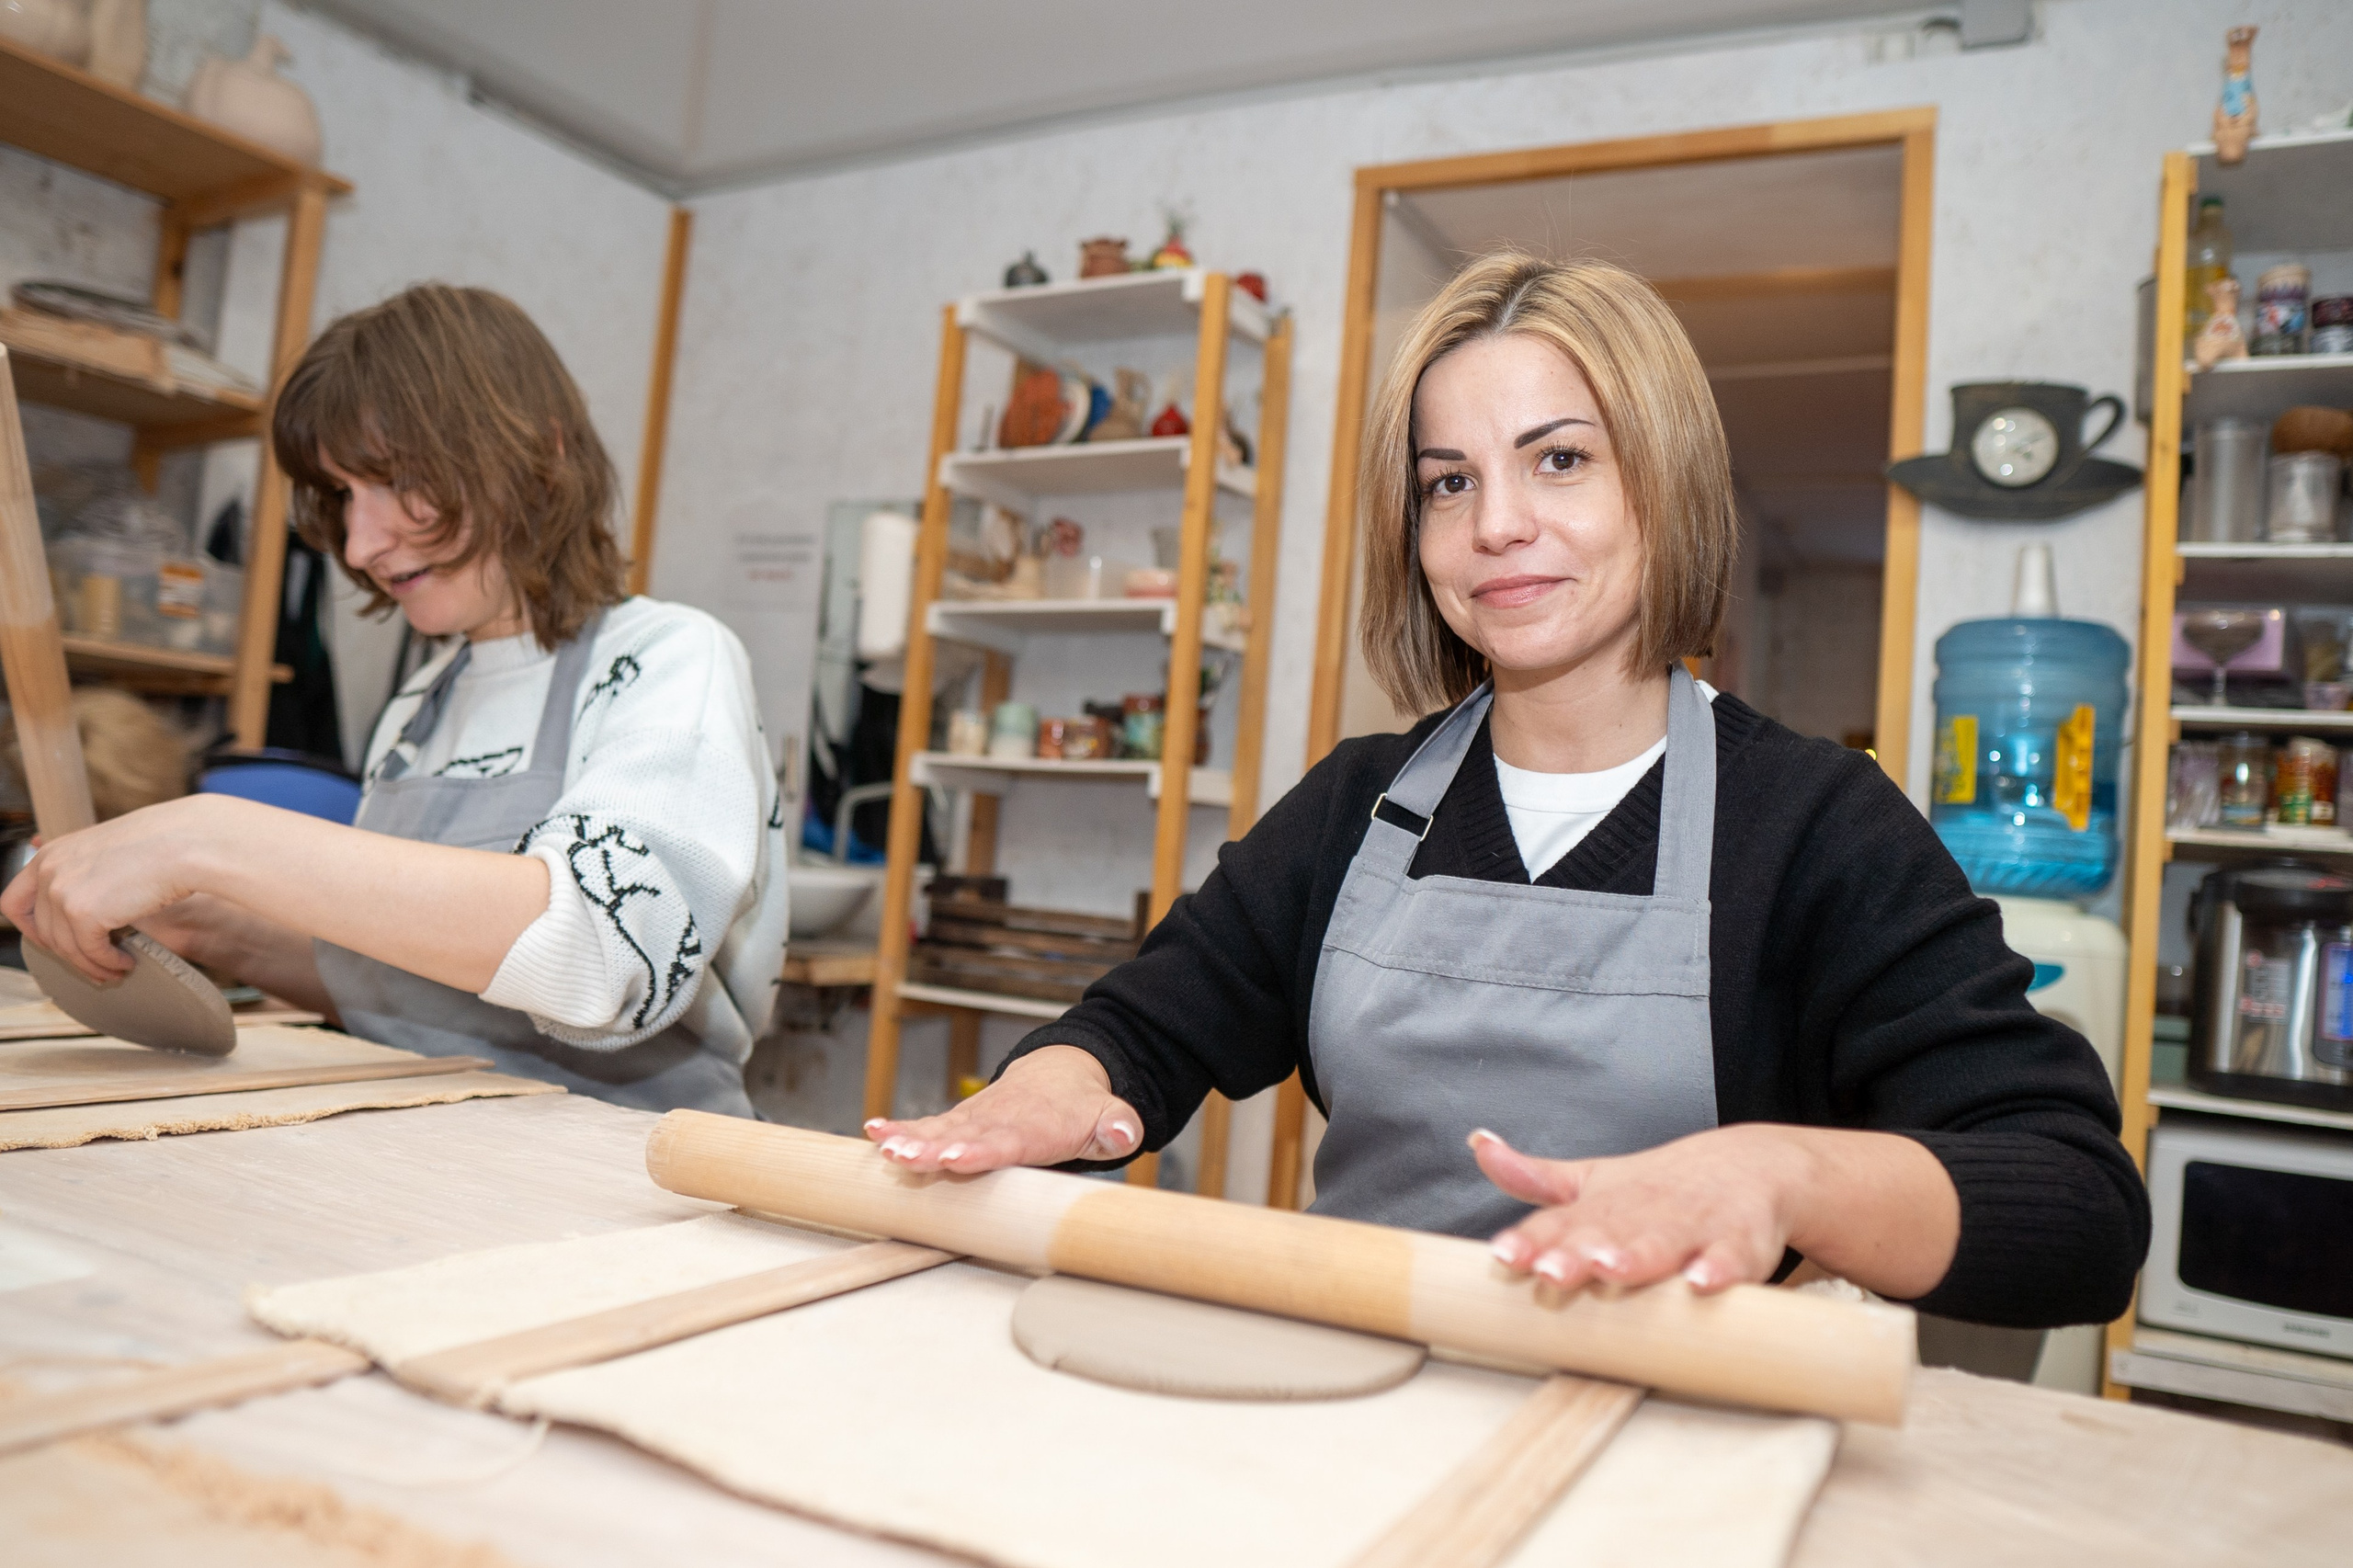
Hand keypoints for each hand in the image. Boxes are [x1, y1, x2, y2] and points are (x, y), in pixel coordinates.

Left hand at [0, 797, 224, 983]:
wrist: (187, 842)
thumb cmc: (162, 842)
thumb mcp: (107, 851)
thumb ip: (86, 873)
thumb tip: (88, 903)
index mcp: (50, 853)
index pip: (15, 901)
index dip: (32, 929)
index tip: (56, 942)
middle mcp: (47, 870)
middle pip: (42, 931)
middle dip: (68, 954)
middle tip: (94, 965)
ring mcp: (61, 892)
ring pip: (66, 947)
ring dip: (91, 965)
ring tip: (116, 969)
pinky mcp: (83, 913)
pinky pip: (89, 952)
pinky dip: (107, 963)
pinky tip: (126, 962)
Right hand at [864, 1045, 1142, 1173]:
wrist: (1060, 1074)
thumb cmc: (1082, 1108)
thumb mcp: (1111, 1116)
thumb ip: (1119, 1125)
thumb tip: (1124, 1131)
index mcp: (1034, 1127)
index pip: (1006, 1141)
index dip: (982, 1151)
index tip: (956, 1160)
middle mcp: (997, 1121)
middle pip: (962, 1137)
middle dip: (930, 1149)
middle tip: (902, 1158)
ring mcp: (974, 1121)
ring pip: (938, 1130)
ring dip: (908, 1141)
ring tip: (881, 1148)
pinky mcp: (958, 1124)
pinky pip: (928, 1127)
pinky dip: (900, 1130)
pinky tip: (873, 1134)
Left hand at [1476, 1124, 1809, 1294]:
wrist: (1754, 1166)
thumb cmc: (1660, 1188)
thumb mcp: (1595, 1181)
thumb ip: (1536, 1177)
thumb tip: (1477, 1143)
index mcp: (1603, 1204)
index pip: (1560, 1222)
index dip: (1531, 1239)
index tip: (1504, 1255)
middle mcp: (1643, 1212)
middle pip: (1607, 1233)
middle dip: (1577, 1253)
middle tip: (1549, 1270)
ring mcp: (1692, 1225)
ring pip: (1661, 1243)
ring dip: (1636, 1256)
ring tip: (1609, 1269)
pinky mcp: (1739, 1242)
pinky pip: (1730, 1258)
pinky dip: (1719, 1269)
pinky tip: (1701, 1284)